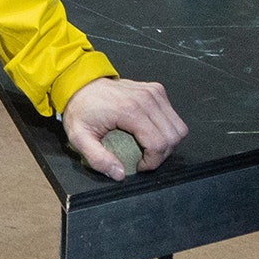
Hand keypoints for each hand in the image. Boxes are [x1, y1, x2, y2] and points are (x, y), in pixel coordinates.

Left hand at [62, 74, 185, 179]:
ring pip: (178, 127)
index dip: (152, 162)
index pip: (158, 144)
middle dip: (161, 154)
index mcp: (129, 110)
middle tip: (144, 158)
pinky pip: (173, 116)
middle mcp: (146, 99)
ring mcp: (153, 92)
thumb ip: (98, 159)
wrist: (80, 84)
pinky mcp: (156, 90)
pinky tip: (149, 131)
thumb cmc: (80, 110)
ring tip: (149, 147)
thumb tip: (119, 174)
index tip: (139, 166)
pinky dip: (166, 128)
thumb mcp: (80, 138)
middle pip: (173, 137)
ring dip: (167, 142)